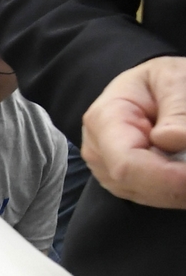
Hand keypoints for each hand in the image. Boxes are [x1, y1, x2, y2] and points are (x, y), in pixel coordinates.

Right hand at [81, 56, 185, 208]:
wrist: (147, 90)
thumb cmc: (160, 81)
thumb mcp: (173, 79)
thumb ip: (178, 108)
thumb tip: (171, 140)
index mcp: (104, 120)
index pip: (126, 164)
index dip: (166, 178)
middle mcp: (98, 151)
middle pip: (138, 185)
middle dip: (179, 185)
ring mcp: (107, 171)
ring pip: (148, 196)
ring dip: (179, 189)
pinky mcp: (122, 183)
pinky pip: (153, 196)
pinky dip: (176, 189)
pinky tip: (183, 169)